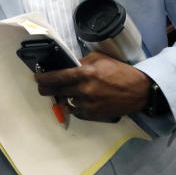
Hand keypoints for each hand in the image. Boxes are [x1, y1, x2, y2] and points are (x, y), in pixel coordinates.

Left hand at [33, 52, 149, 121]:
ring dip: (62, 98)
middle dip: (46, 89)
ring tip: (64, 92)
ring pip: (65, 103)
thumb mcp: (99, 59)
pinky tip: (78, 99)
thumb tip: (67, 66)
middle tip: (43, 86)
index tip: (37, 77)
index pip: (57, 77)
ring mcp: (88, 105)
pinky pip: (76, 111)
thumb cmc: (119, 71)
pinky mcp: (93, 115)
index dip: (43, 78)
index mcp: (85, 74)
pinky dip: (75, 105)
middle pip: (55, 92)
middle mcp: (84, 90)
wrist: (138, 91)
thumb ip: (81, 63)